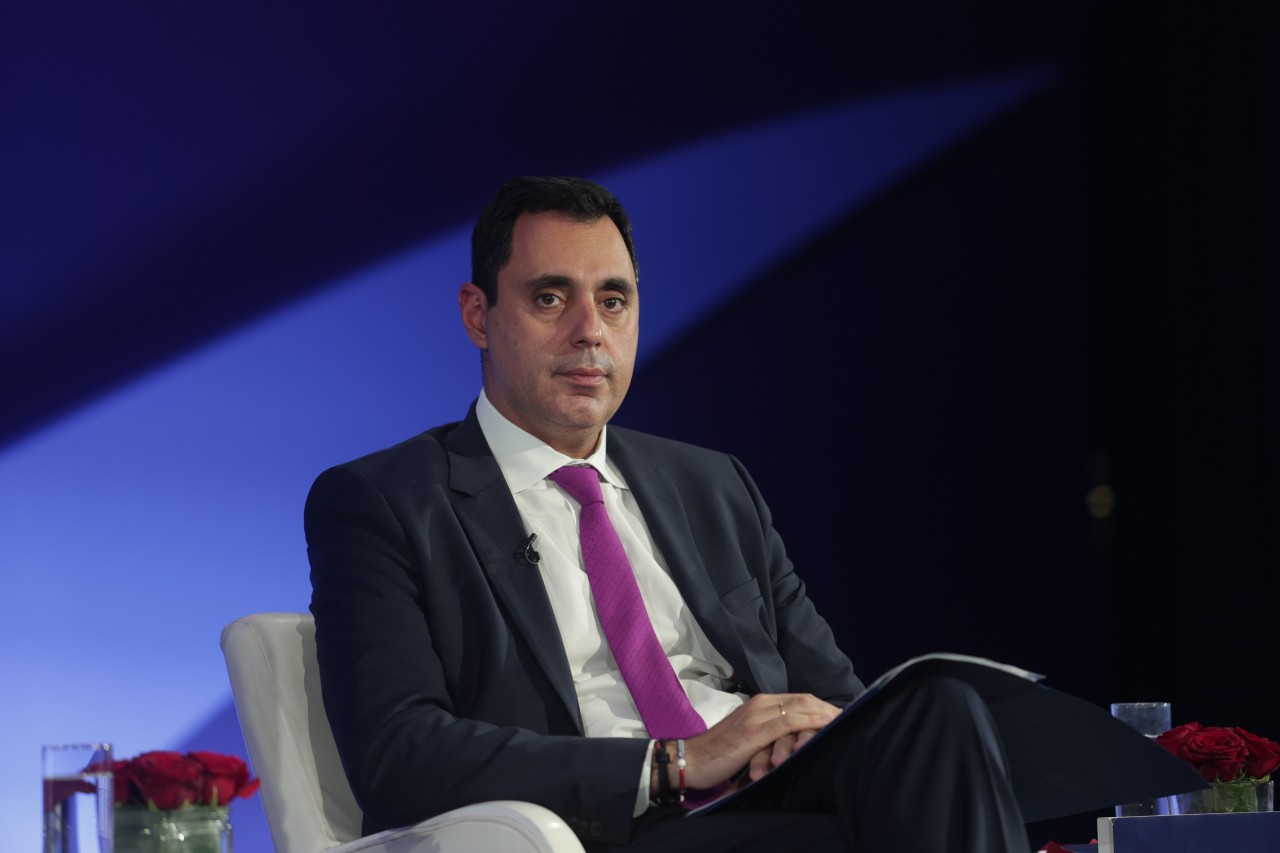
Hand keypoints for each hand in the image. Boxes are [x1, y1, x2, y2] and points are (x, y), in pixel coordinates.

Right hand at [676, 693, 838, 789]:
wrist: (690, 758)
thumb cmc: (717, 753)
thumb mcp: (747, 738)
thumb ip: (767, 733)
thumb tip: (791, 739)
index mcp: (758, 703)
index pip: (798, 699)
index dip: (821, 706)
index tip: (840, 715)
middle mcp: (759, 704)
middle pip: (804, 700)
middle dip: (829, 708)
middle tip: (850, 718)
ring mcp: (757, 716)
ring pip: (800, 708)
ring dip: (825, 714)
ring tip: (844, 723)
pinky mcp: (754, 732)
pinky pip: (789, 723)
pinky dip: (811, 723)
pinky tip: (826, 727)